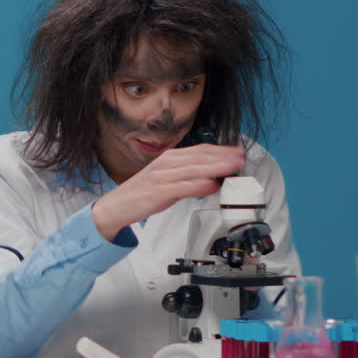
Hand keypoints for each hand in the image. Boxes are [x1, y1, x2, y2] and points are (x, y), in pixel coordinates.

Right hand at [91, 144, 244, 239]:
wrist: (115, 206)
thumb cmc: (143, 194)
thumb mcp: (169, 181)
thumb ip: (190, 178)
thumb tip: (214, 179)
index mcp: (170, 159)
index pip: (200, 150)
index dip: (221, 151)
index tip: (239, 153)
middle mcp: (166, 164)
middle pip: (199, 157)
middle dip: (222, 157)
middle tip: (241, 159)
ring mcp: (161, 177)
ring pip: (192, 169)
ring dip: (214, 167)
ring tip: (232, 168)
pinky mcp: (157, 192)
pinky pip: (179, 187)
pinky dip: (196, 186)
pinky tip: (210, 185)